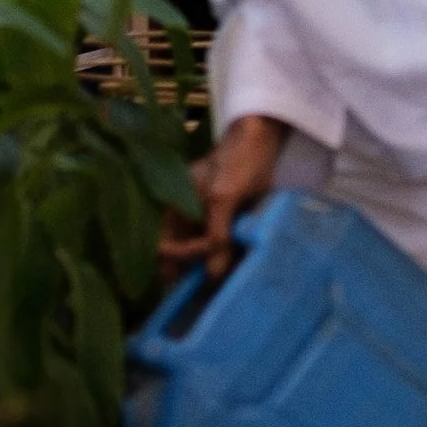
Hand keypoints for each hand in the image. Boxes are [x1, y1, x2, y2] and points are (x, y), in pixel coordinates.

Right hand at [160, 113, 287, 271]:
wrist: (262, 139)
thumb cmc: (237, 160)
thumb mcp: (224, 196)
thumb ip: (217, 233)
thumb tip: (212, 275)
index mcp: (175, 209)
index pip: (164, 247)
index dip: (183, 257)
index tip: (210, 253)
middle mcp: (186, 219)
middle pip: (180, 258)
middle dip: (194, 274)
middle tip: (215, 287)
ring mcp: (205, 222)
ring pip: (201, 257)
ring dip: (213, 270)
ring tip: (230, 281)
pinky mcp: (225, 224)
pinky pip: (221, 249)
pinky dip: (228, 260)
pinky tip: (241, 266)